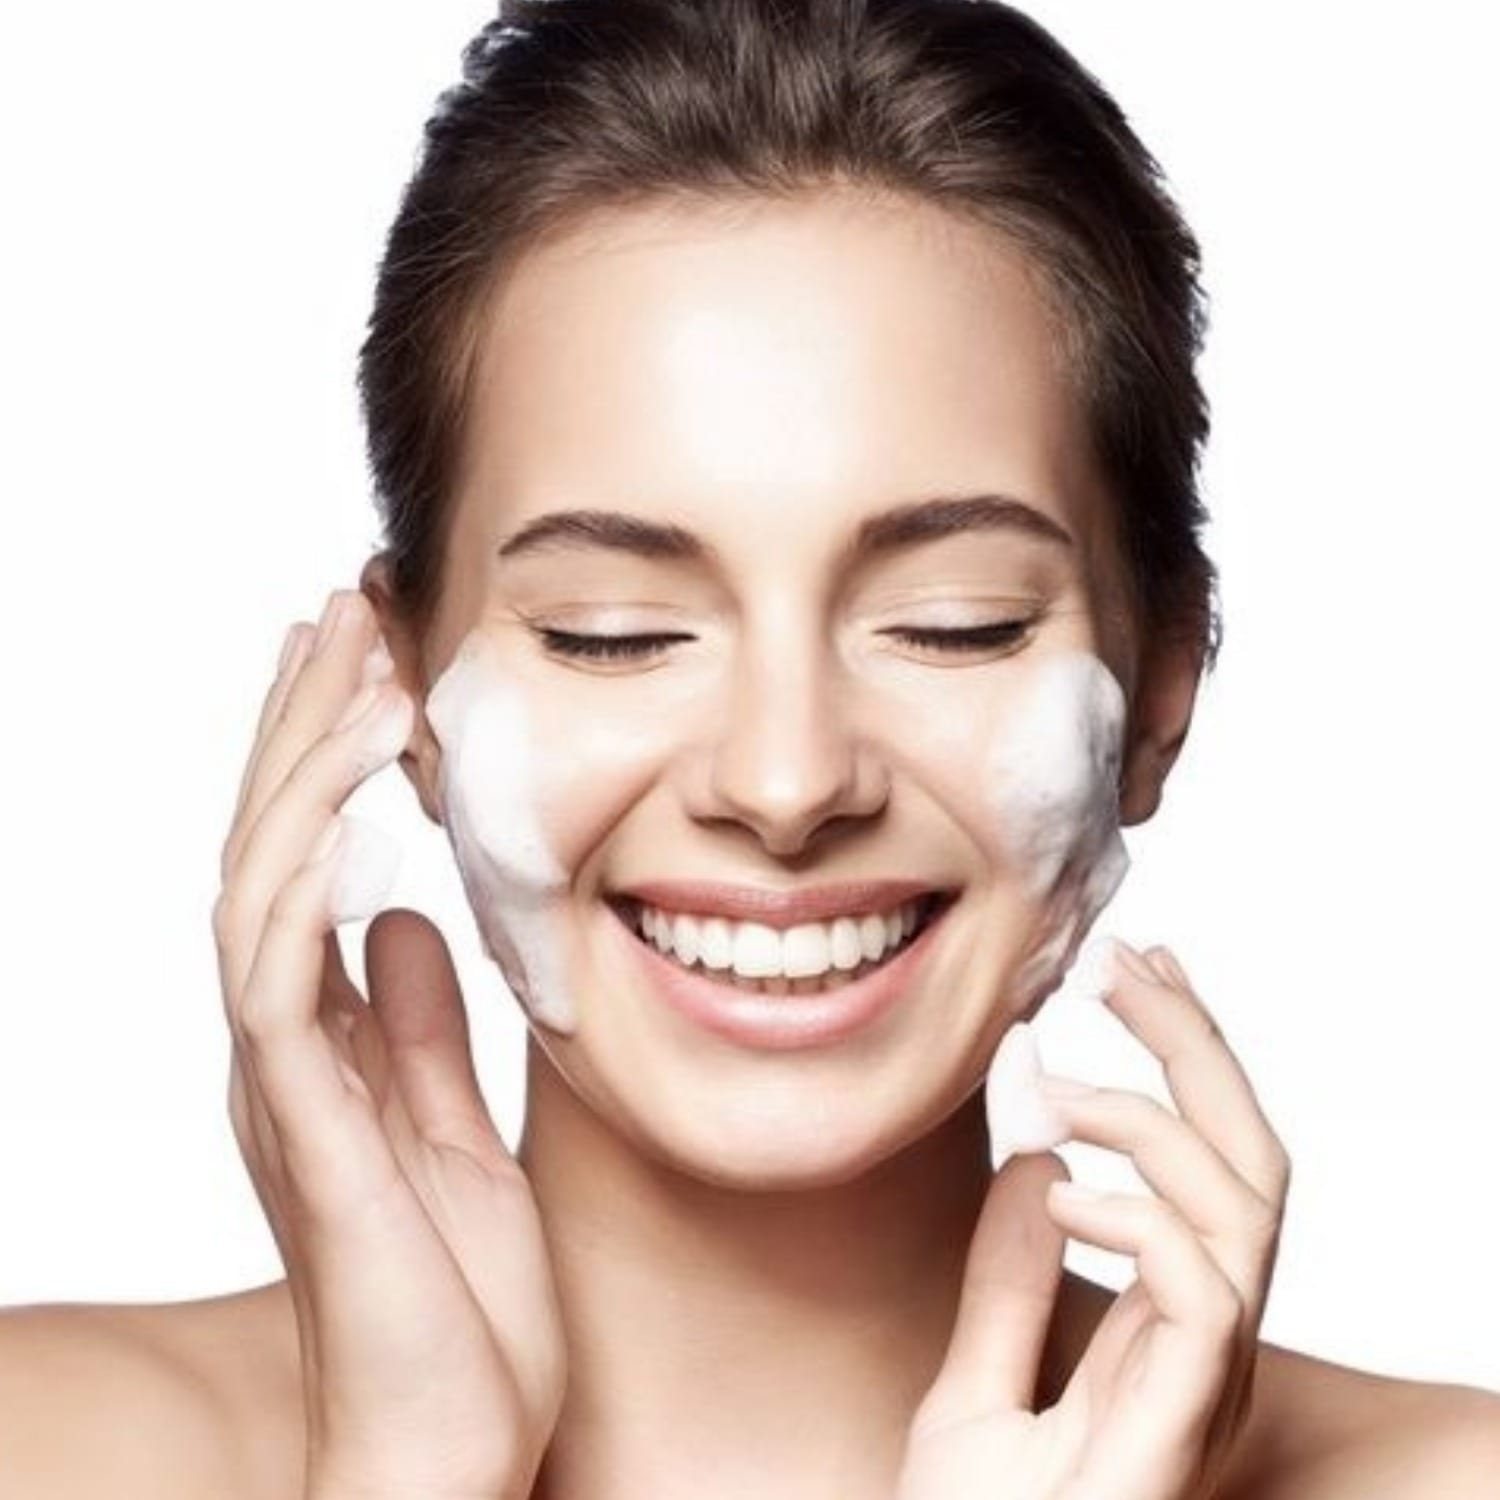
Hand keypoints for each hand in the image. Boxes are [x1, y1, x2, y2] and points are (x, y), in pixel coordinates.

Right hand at [211, 588, 566, 1499]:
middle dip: (306, 723)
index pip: (310, 862)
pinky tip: (345, 795)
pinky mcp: (304, 1129)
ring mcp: (283, 1084)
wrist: (447, 1449)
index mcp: (325, 1040)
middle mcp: (285, 1047)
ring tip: (353, 664)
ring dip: (302, 768)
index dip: (330, 756)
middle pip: (273, 847)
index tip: (371, 661)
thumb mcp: (456, 1130)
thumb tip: (404, 919)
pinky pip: (275, 976)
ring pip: (259, 885)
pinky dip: (301, 874)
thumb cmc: (456, 1308)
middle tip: (347, 611)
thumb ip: (417, 1027)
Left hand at [895, 940, 1289, 1499]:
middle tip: (1123, 962)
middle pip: (1254, 1161)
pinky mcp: (1172, 1431)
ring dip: (1156, 1121)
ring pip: (1251, 1210)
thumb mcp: (976, 1389)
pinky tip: (1055, 1186)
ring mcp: (1197, 1392)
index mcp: (1167, 1333)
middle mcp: (1203, 1353)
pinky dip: (1142, 1216)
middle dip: (1199, 1046)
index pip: (1214, 1165)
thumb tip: (1025, 1164)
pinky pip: (1205, 1295)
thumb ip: (1004, 1284)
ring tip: (1053, 1092)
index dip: (1193, 1056)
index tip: (1143, 963)